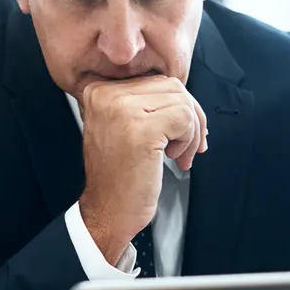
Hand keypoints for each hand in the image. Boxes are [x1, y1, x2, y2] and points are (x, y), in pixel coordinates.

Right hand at [77, 76, 207, 260]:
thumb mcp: (120, 126)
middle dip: (190, 117)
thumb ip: (143, 102)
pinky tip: (173, 158)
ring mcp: (123, 110)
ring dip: (191, 131)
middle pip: (172, 86)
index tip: (179, 131)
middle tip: (185, 147)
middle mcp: (107, 95)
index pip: (155, 80)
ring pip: (182, 101)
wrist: (108, 210)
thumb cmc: (119, 174)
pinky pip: (185, 118)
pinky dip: (189, 140)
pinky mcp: (143, 129)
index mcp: (99, 91)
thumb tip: (184, 93)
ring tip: (178, 155)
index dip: (175, 104)